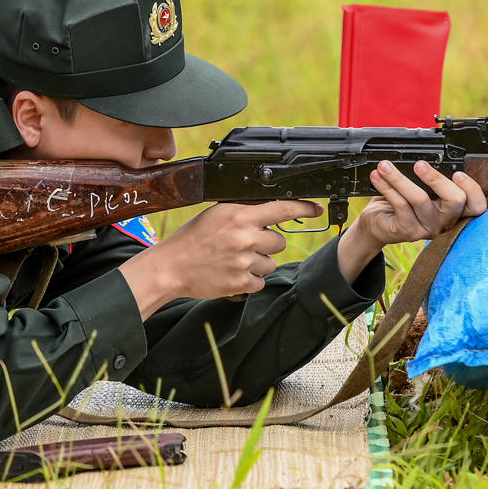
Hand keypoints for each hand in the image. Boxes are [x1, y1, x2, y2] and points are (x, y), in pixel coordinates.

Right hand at [118, 199, 318, 316]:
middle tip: (244, 245)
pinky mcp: (242, 282)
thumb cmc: (192, 239)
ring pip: (271, 263)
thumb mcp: (217, 214)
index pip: (282, 208)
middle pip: (279, 241)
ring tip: (234, 260)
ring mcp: (244, 261)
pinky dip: (249, 280)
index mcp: (239, 215)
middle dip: (266, 244)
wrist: (171, 267)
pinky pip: (260, 281)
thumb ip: (244, 210)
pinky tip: (231, 273)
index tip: (315, 208)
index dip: (303, 207)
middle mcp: (245, 237)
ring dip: (257, 263)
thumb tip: (271, 206)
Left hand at [337, 160, 487, 282]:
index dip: (473, 189)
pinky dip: (387, 187)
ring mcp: (429, 228)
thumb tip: (428, 156)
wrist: (379, 223)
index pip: (477, 205)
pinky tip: (377, 177)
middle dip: (437, 179)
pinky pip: (400, 205)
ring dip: (400, 179)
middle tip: (419, 165)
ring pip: (420, 200)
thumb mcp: (423, 188)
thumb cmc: (403, 201)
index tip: (458, 173)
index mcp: (456, 209)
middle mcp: (447, 221)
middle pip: (455, 200)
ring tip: (385, 166)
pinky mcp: (409, 231)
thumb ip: (432, 179)